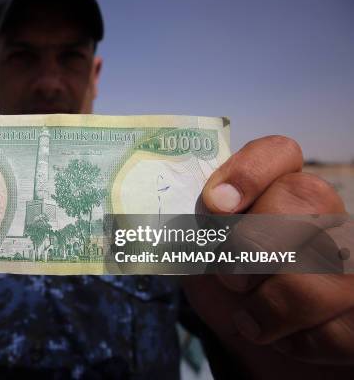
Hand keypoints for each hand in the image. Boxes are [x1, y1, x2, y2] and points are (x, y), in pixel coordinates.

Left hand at [182, 136, 353, 378]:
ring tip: (249, 316)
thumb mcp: (202, 253)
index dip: (248, 171)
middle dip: (252, 243)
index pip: (279, 152)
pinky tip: (284, 337)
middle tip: (229, 276)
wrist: (260, 339)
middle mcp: (327, 216)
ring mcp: (353, 262)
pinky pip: (337, 330)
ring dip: (269, 305)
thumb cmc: (229, 287)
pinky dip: (296, 342)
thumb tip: (159, 218)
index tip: (216, 204)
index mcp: (278, 191)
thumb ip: (195, 229)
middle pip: (304, 197)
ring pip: (323, 269)